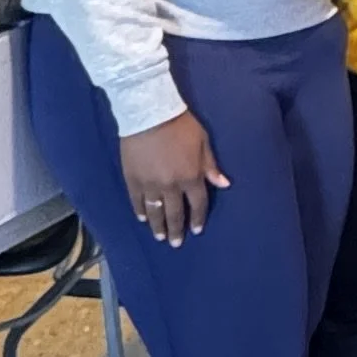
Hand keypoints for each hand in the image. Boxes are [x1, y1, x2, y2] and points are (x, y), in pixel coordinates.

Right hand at [120, 108, 228, 246]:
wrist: (148, 113)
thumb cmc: (180, 125)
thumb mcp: (203, 141)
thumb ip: (211, 165)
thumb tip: (224, 184)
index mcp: (191, 176)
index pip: (197, 204)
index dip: (198, 218)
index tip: (197, 230)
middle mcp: (172, 186)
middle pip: (176, 213)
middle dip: (177, 230)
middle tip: (176, 243)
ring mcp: (150, 184)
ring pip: (156, 212)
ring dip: (159, 227)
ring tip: (159, 237)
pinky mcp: (132, 179)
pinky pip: (137, 201)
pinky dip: (141, 211)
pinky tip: (143, 219)